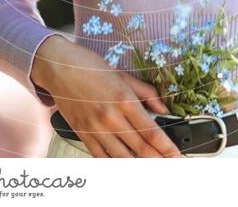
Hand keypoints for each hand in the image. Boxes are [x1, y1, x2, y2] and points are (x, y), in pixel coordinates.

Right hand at [32, 36, 183, 157]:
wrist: (59, 67)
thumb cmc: (91, 67)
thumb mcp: (123, 75)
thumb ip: (147, 93)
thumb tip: (164, 110)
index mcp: (124, 99)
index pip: (151, 132)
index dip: (167, 148)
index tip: (177, 156)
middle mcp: (110, 117)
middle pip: (140, 148)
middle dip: (158, 160)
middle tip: (172, 167)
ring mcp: (95, 129)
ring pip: (122, 158)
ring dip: (140, 166)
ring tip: (153, 169)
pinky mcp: (83, 135)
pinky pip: (102, 157)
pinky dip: (116, 165)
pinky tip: (127, 166)